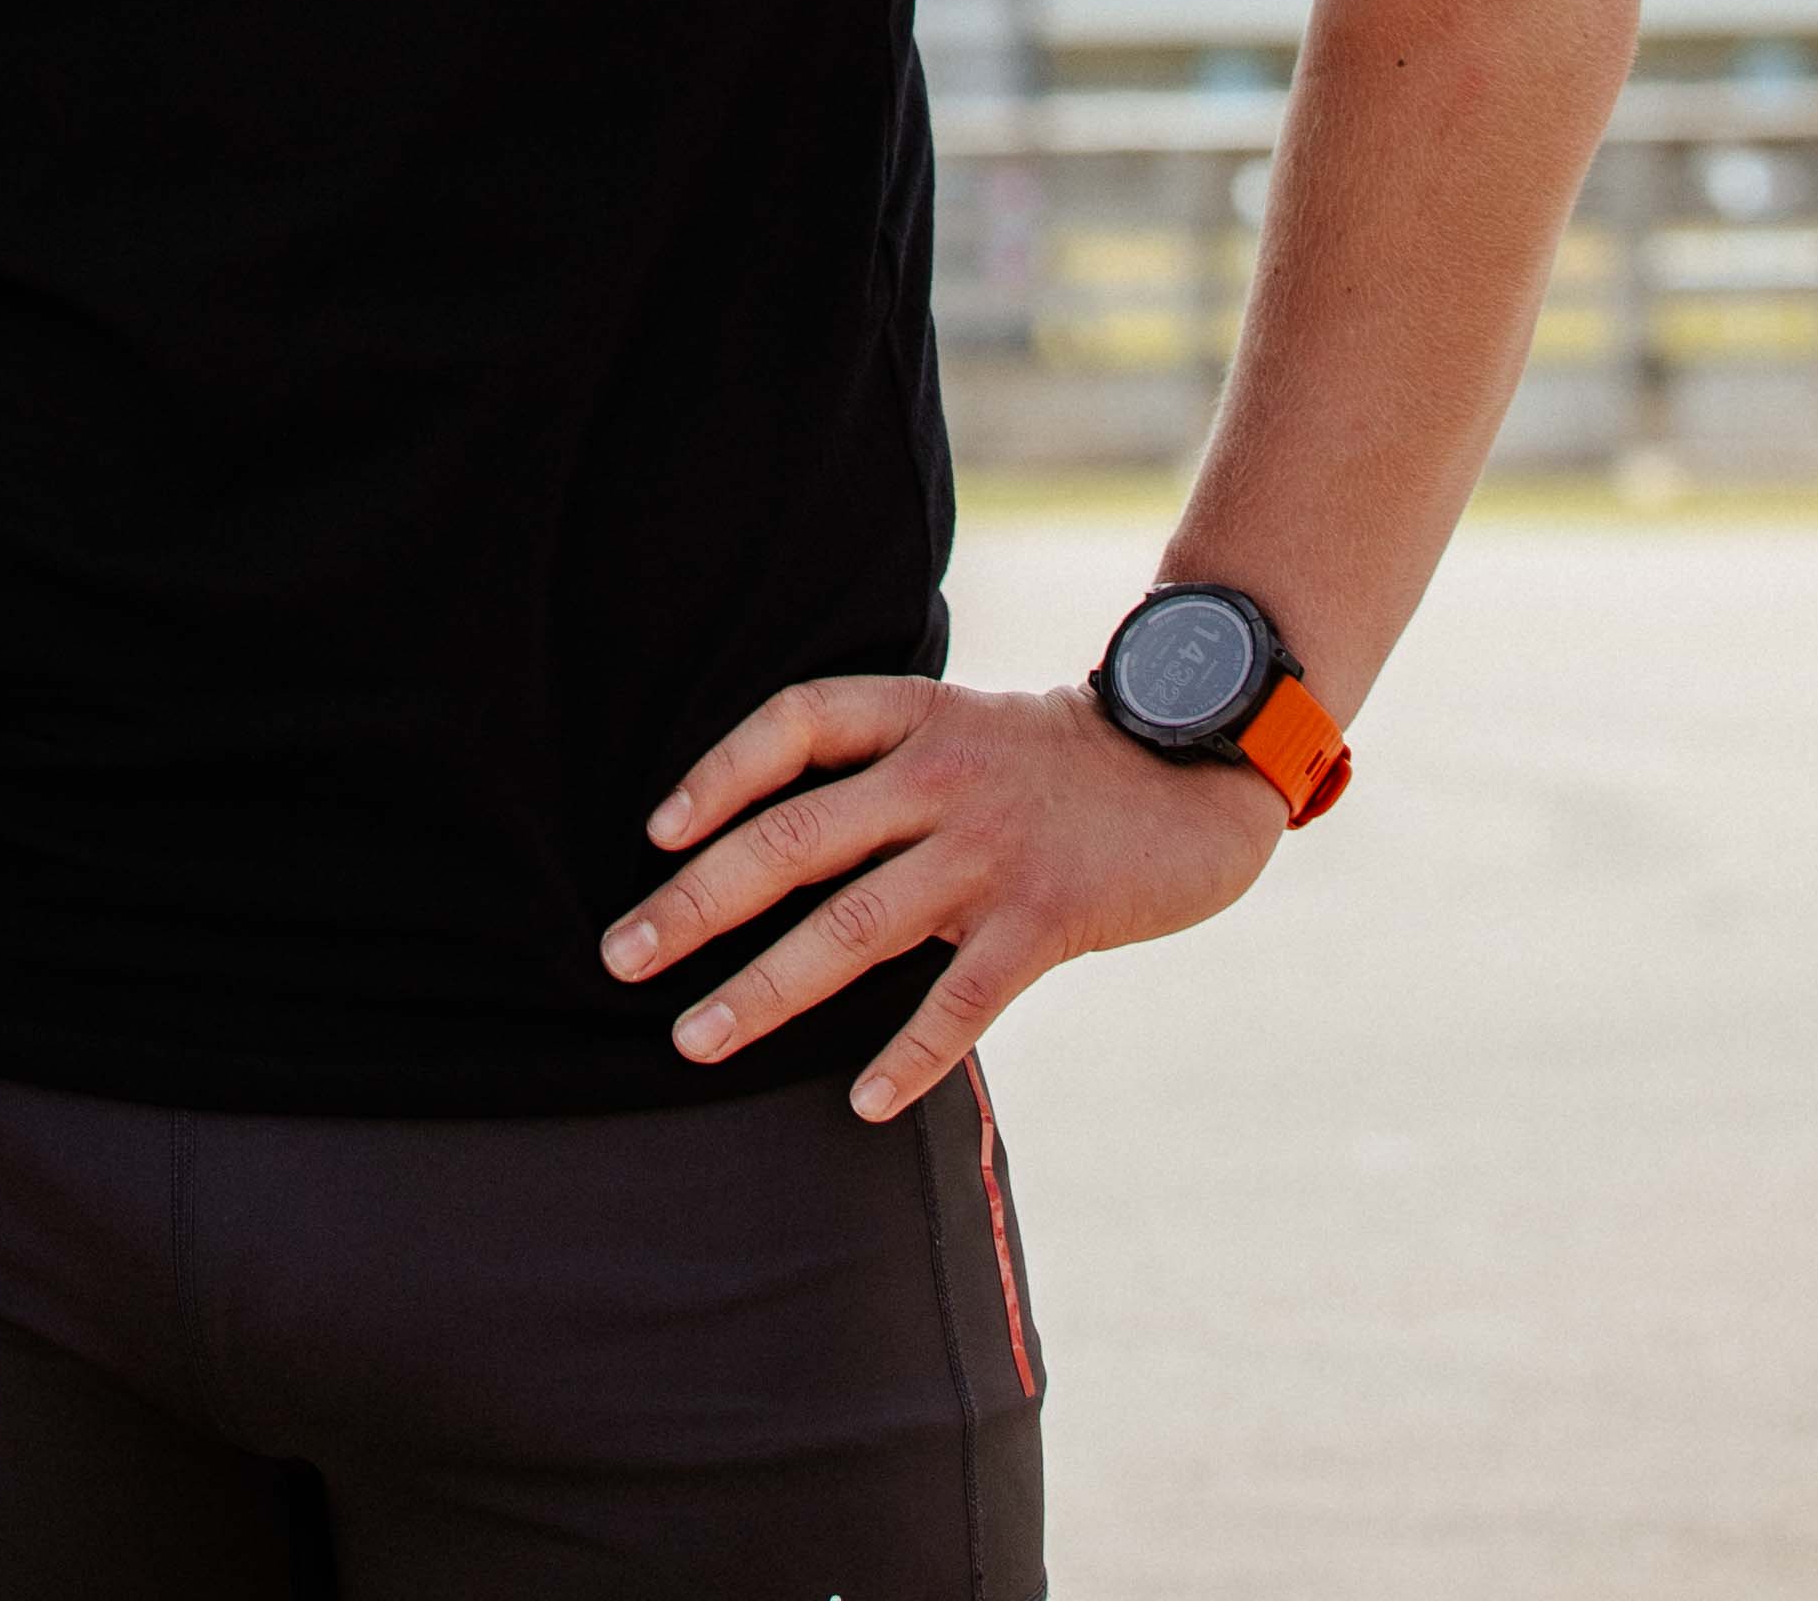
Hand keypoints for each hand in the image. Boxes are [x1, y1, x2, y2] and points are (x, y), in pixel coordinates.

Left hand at [603, 667, 1271, 1113]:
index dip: (718, 772)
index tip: (657, 834)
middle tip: (621, 956)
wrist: (1196, 774)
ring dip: (767, 987)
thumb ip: (882, 768)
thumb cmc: (1056, 763)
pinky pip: (963, 999)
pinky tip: (863, 1101)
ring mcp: (992, 849)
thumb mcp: (963, 731)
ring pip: (855, 925)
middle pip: (795, 837)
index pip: (793, 724)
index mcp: (915, 716)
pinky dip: (909, 1052)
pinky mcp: (1048, 919)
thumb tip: (765, 833)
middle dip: (699, 901)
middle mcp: (941, 775)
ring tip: (697, 1037)